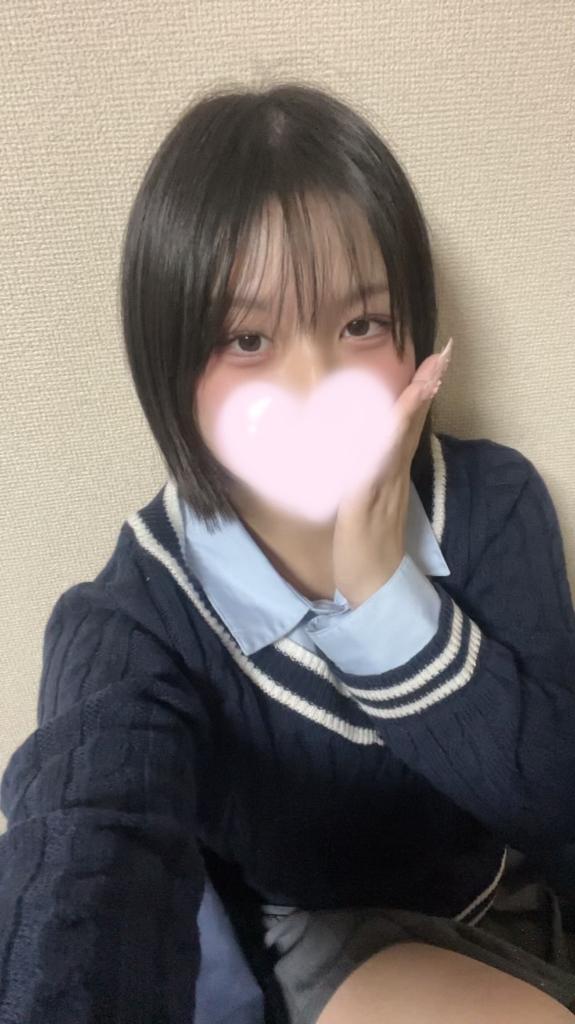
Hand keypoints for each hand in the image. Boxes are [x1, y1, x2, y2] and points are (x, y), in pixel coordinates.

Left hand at [333, 338, 452, 607]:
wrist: (374, 587)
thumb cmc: (367, 545)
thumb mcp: (367, 500)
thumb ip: (366, 474)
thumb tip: (356, 445)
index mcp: (391, 473)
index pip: (407, 424)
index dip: (420, 392)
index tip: (435, 361)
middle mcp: (392, 476)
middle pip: (410, 425)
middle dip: (425, 388)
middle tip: (442, 354)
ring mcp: (382, 490)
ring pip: (397, 442)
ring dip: (410, 409)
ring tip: (427, 378)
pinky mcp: (363, 507)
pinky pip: (372, 473)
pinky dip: (380, 449)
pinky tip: (386, 427)